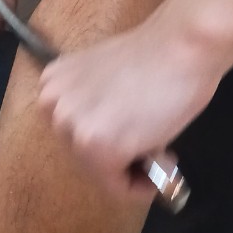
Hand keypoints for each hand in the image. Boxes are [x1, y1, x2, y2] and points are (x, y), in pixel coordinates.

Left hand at [37, 15, 219, 201]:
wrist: (181, 43)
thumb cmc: (155, 55)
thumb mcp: (102, 78)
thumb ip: (91, 104)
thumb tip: (104, 133)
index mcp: (51, 84)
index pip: (74, 133)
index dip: (108, 136)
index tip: (132, 128)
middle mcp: (52, 105)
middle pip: (84, 156)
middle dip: (118, 154)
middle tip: (150, 137)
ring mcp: (73, 126)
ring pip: (101, 174)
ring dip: (131, 167)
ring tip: (157, 141)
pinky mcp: (98, 147)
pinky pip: (120, 188)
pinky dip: (142, 185)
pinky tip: (161, 157)